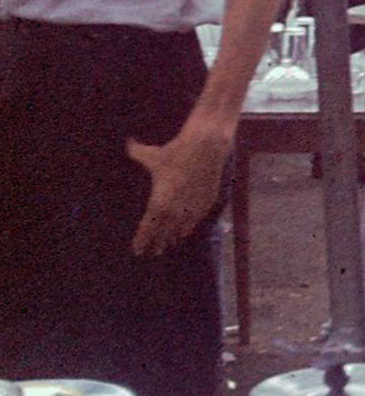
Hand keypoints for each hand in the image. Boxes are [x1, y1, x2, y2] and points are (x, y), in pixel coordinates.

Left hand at [128, 115, 233, 256]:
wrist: (206, 147)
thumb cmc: (175, 152)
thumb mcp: (150, 154)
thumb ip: (135, 152)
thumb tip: (126, 143)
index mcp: (159, 203)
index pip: (148, 229)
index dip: (142, 241)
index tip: (137, 251)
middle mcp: (176, 211)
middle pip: (164, 234)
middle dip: (158, 244)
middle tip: (153, 253)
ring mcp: (193, 208)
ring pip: (181, 230)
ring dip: (173, 238)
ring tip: (168, 245)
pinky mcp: (207, 203)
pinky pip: (195, 222)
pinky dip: (188, 228)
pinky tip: (185, 232)